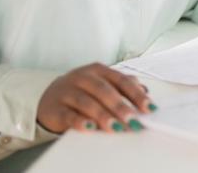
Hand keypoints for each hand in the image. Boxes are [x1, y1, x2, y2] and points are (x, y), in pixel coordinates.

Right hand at [37, 63, 153, 133]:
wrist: (49, 98)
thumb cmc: (82, 91)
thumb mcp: (102, 84)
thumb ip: (123, 86)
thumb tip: (145, 91)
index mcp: (98, 70)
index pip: (120, 80)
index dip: (135, 94)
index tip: (149, 107)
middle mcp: (82, 78)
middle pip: (104, 90)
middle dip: (120, 106)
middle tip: (133, 120)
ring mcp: (67, 91)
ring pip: (86, 102)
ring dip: (102, 115)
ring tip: (115, 127)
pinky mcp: (55, 108)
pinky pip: (68, 115)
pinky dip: (79, 121)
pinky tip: (89, 127)